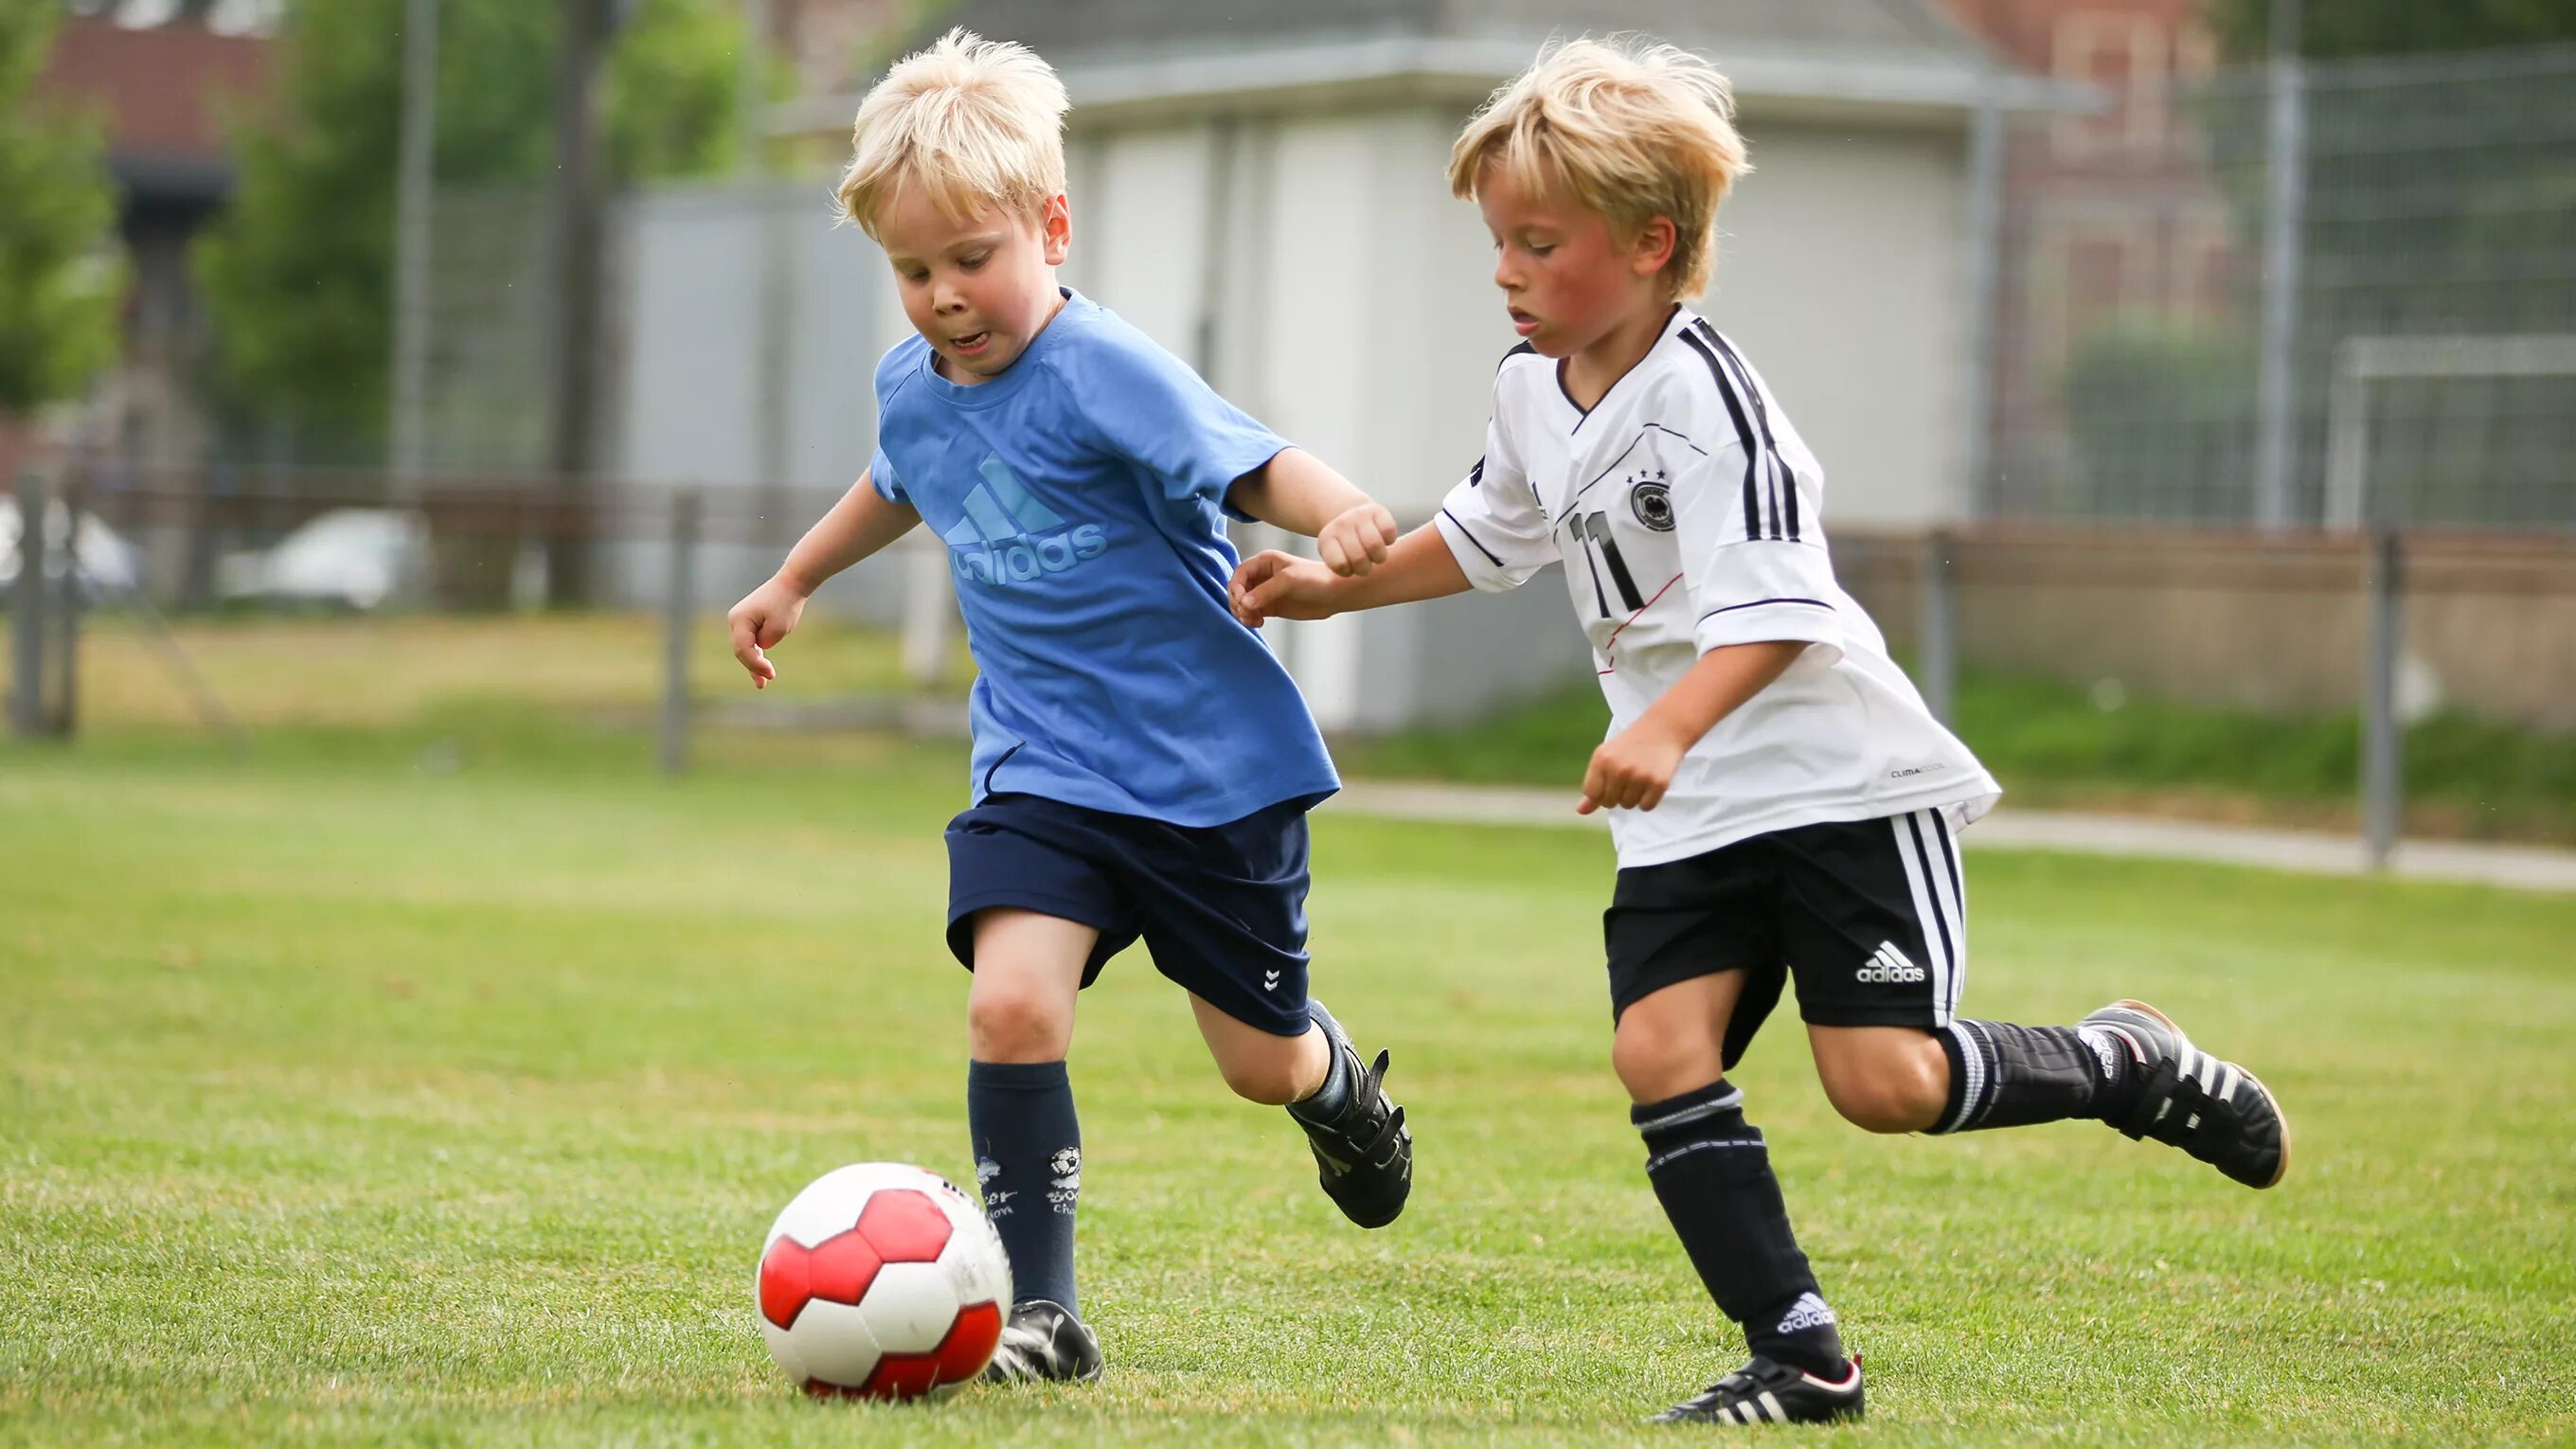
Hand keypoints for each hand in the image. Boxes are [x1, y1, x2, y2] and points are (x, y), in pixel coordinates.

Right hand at [727, 574, 809, 688]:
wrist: (791, 584)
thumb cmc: (786, 603)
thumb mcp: (779, 627)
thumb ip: (766, 642)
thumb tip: (759, 649)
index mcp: (739, 619)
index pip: (743, 649)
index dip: (755, 664)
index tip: (770, 673)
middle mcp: (735, 620)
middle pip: (741, 650)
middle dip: (753, 667)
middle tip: (767, 680)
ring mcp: (740, 621)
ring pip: (744, 648)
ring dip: (754, 665)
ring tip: (762, 683)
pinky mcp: (748, 623)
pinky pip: (749, 643)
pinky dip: (756, 656)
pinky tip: (763, 671)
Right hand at [1229, 549, 1340, 626]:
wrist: (1334, 594)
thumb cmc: (1315, 579)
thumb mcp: (1288, 581)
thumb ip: (1265, 591)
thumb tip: (1244, 603)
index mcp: (1264, 561)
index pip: (1240, 573)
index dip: (1236, 587)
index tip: (1242, 602)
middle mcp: (1262, 575)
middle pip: (1237, 589)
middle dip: (1238, 602)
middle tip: (1247, 613)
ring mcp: (1265, 592)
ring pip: (1242, 603)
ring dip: (1242, 613)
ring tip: (1254, 620)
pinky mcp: (1270, 607)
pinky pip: (1251, 613)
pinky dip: (1250, 619)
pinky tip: (1258, 623)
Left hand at [1316, 502, 1397, 575]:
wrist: (1351, 516)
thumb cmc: (1344, 548)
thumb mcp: (1334, 559)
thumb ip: (1341, 570)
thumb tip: (1358, 573)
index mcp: (1326, 540)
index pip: (1341, 565)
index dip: (1348, 571)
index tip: (1348, 567)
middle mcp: (1341, 525)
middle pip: (1359, 558)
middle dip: (1365, 568)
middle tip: (1364, 564)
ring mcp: (1359, 516)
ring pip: (1375, 545)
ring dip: (1379, 557)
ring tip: (1375, 555)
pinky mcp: (1378, 511)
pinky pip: (1389, 532)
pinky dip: (1389, 540)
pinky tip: (1383, 540)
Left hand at [1578, 718, 1689, 814]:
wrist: (1663, 729)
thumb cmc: (1630, 747)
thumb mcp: (1606, 758)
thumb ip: (1593, 786)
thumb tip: (1580, 811)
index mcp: (1601, 759)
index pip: (1592, 793)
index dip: (1601, 791)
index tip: (1611, 779)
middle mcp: (1618, 768)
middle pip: (1609, 802)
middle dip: (1617, 794)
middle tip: (1629, 775)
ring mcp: (1638, 776)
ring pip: (1628, 805)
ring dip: (1633, 797)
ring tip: (1640, 776)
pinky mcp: (1658, 783)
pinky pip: (1646, 807)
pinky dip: (1649, 799)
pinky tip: (1651, 782)